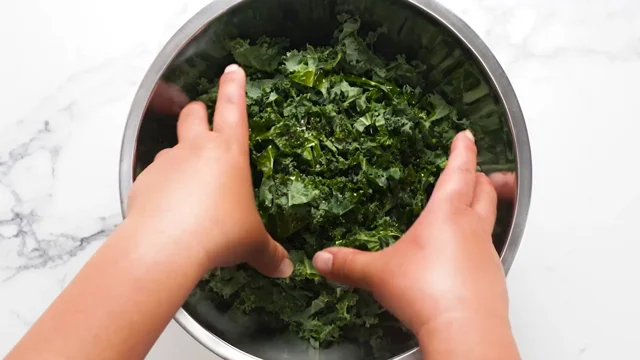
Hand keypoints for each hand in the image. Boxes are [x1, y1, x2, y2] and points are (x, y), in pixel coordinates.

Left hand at [127, 64, 292, 277]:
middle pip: (192, 115)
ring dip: (180, 158)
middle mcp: (196, 150)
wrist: (166, 247)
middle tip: (201, 117)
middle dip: (197, 112)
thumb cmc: (219, 233)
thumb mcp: (251, 244)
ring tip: (189, 186)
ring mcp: (167, 164)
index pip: (232, 108)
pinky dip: (163, 188)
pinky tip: (169, 212)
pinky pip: (155, 179)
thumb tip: (285, 269)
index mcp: (228, 153)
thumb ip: (269, 253)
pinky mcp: (144, 182)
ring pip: (172, 149)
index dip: (233, 87)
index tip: (231, 69)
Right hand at [312, 131, 508, 336]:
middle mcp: (472, 229)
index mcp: (447, 214)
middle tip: (476, 170)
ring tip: (470, 210)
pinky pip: (488, 251)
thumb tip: (322, 259)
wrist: (465, 331)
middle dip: (481, 176)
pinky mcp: (493, 278)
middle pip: (485, 191)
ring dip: (484, 209)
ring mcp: (487, 253)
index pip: (459, 172)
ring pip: (491, 220)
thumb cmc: (427, 292)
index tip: (466, 136)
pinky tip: (463, 258)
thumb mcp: (379, 274)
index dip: (463, 151)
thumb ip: (349, 264)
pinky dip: (478, 244)